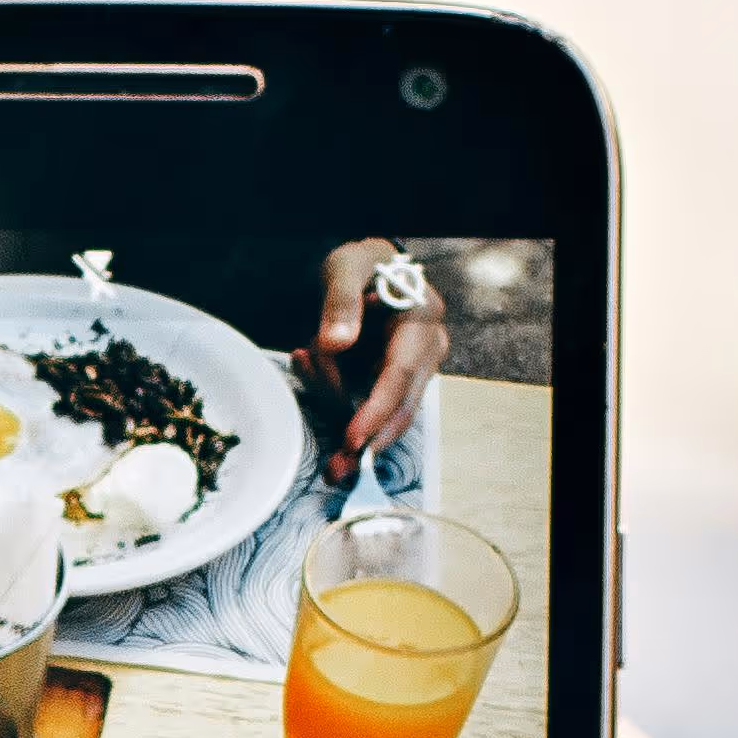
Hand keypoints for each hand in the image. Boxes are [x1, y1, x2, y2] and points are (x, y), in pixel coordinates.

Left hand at [298, 237, 448, 482]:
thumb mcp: (345, 267)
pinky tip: (311, 369)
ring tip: (310, 373)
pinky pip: (368, 404)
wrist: (367, 268)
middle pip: (400, 406)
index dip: (377, 410)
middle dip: (366, 439)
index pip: (401, 374)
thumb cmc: (360, 266)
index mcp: (422, 320)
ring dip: (344, 413)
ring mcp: (416, 369)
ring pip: (383, 412)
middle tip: (336, 471)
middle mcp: (427, 349)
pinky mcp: (397, 382)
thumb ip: (340, 300)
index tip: (352, 438)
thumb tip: (337, 343)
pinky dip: (337, 399)